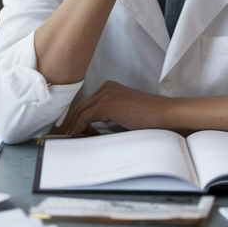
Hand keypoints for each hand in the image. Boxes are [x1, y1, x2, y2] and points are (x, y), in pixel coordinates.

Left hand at [57, 81, 171, 135]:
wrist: (163, 115)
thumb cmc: (149, 118)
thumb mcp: (124, 115)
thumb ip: (109, 117)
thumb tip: (93, 130)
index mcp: (110, 88)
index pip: (88, 104)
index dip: (77, 118)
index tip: (72, 130)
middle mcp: (106, 88)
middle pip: (81, 107)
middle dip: (71, 122)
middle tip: (64, 135)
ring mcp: (105, 94)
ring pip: (80, 112)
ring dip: (72, 126)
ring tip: (67, 139)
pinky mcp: (106, 104)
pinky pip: (85, 118)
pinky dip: (78, 128)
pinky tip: (75, 136)